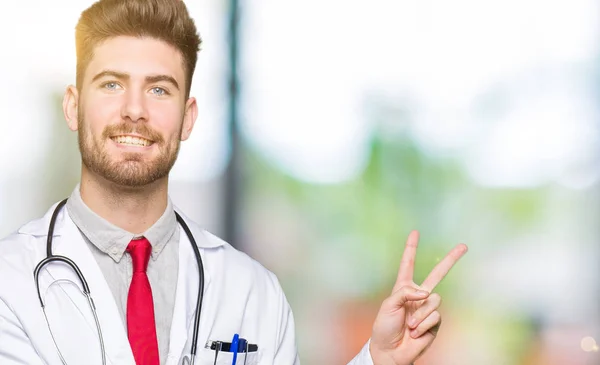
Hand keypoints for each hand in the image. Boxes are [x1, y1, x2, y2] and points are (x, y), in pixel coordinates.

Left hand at [369, 230, 467, 364]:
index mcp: (402, 288)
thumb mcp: (389, 305)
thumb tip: (427, 292)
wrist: (391, 352)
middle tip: (464, 246)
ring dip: (419, 314)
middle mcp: (417, 295)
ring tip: (410, 326)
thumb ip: (406, 292)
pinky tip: (416, 332)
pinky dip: (424, 324)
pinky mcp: (435, 322)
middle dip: (451, 260)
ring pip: (433, 300)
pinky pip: (435, 315)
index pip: (407, 264)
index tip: (415, 232)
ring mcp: (428, 308)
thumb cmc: (385, 327)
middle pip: (437, 274)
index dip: (411, 248)